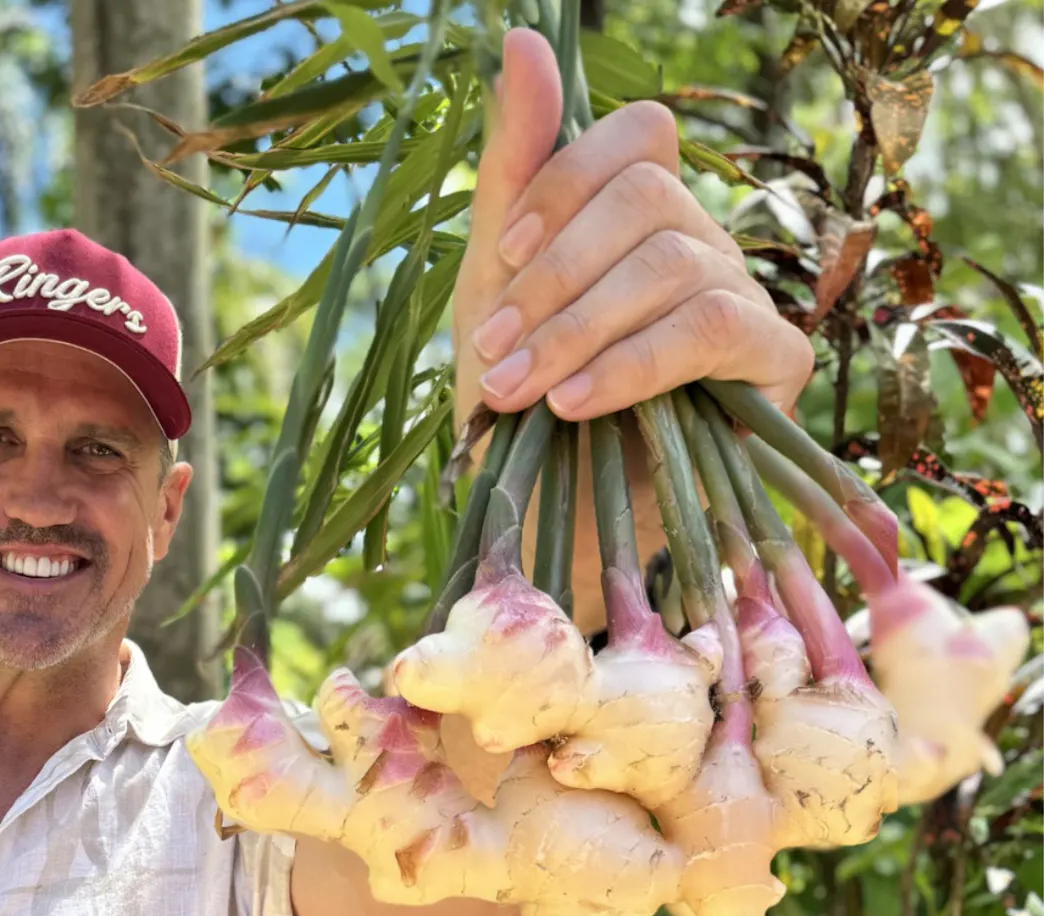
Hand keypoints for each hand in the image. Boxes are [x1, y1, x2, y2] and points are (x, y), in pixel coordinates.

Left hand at [453, 29, 813, 420]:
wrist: (544, 515)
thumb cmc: (517, 399)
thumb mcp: (490, 286)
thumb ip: (512, 171)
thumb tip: (522, 40)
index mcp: (640, 217)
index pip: (641, 136)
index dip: (566, 182)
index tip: (501, 255)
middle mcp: (702, 243)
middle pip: (652, 197)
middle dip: (556, 275)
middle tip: (493, 349)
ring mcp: (745, 298)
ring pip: (674, 264)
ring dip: (578, 329)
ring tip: (517, 390)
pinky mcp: (777, 365)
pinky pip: (714, 331)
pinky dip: (631, 365)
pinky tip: (572, 404)